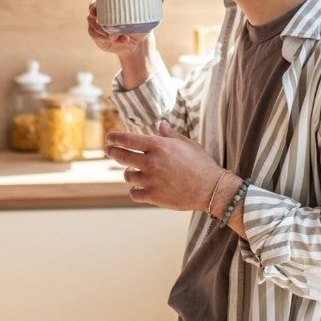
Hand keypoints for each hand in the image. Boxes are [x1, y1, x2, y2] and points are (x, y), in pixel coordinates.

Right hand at [87, 0, 157, 87]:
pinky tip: (117, 40)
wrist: (137, 44)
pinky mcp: (96, 34)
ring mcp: (98, 22)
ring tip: (117, 36)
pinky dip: (106, 38)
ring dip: (104, 30)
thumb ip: (154, 5)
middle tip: (100, 19)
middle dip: (94, 11)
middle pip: (94, 6)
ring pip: (94, 23)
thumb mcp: (147, 16)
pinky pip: (96, 34)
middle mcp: (103, 9)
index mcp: (114, 0)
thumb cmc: (141, 26)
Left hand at [105, 120, 225, 212]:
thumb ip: (170, 134)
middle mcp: (151, 162)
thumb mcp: (187, 144)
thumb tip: (160, 124)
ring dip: (129, 173)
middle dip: (112, 152)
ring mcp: (151, 180)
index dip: (115, 138)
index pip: (128, 139)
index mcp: (159, 146)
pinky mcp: (153, 196)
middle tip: (109, 150)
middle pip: (121, 156)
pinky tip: (139, 188)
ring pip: (127, 175)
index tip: (108, 137)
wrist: (212, 188)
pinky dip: (135, 190)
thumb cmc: (201, 164)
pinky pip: (134, 192)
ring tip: (132, 172)